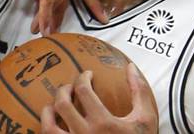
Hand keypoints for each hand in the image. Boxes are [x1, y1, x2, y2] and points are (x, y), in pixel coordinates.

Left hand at [42, 65, 158, 132]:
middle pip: (62, 104)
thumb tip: (130, 67)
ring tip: (53, 106)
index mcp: (104, 123)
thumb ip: (139, 91)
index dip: (82, 78)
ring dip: (48, 112)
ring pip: (49, 125)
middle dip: (63, 90)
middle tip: (69, 88)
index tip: (86, 75)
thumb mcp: (146, 118)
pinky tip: (53, 123)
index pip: (83, 90)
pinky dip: (48, 128)